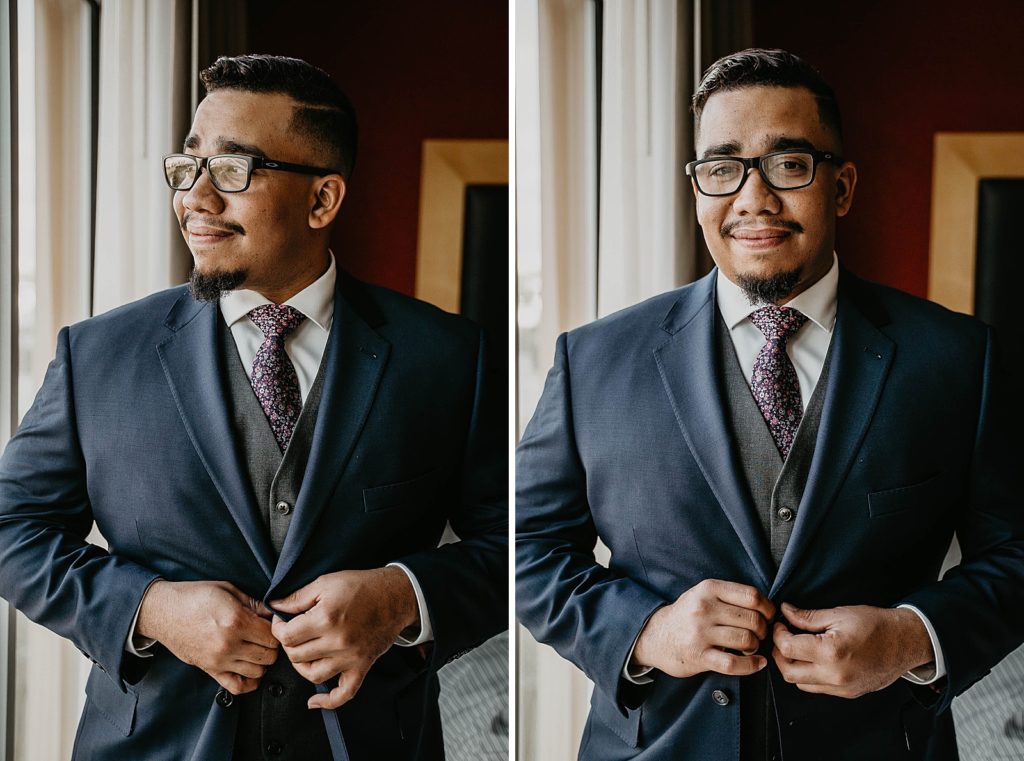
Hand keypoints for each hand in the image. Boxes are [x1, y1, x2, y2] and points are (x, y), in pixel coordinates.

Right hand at [136, 580, 277, 694]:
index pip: (272, 636)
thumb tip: (273, 613)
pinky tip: (250, 669)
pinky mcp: (210, 670)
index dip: (276, 629)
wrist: (163, 611)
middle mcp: (229, 644)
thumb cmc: (195, 596)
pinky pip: (237, 687)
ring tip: (257, 650)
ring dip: (262, 662)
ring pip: (258, 672)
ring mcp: (219, 660)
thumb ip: (254, 603)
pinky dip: (249, 682)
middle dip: (272, 646)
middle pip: (268, 655)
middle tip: (265, 637)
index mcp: (236, 621)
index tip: (271, 624)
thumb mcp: (227, 590)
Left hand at [270, 566, 418, 709]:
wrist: (395, 595)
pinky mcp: (362, 666)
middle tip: (292, 632)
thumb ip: (297, 597)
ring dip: (301, 666)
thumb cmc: (362, 586)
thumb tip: (274, 606)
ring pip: (313, 675)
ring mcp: (350, 657)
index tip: (281, 621)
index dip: (278, 628)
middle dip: (288, 644)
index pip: (287, 636)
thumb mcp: (326, 582)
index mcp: (326, 619)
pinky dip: (327, 702)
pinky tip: (314, 701)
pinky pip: (344, 693)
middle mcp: (337, 641)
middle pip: (296, 656)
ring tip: (302, 653)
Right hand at [631, 579, 774, 677]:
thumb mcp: (702, 594)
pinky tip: (757, 664)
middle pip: (753, 619)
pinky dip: (751, 666)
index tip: (768, 616)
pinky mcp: (699, 655)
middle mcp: (704, 608)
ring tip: (751, 647)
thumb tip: (766, 606)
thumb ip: (729, 595)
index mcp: (708, 589)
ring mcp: (700, 632)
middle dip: (763, 630)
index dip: (768, 608)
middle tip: (759, 635)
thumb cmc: (686, 615)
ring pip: (746, 640)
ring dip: (755, 647)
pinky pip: (733, 663)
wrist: (655, 635)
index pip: (752, 596)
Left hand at [772, 602, 933, 697]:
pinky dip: (807, 675)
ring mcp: (841, 688)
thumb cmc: (875, 624)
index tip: (780, 624)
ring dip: (792, 666)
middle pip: (788, 672)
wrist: (905, 643)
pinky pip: (816, 688)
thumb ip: (807, 616)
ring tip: (797, 646)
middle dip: (779, 653)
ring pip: (800, 683)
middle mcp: (834, 675)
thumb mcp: (839, 614)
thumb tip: (785, 612)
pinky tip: (812, 658)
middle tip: (783, 636)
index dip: (777, 634)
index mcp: (831, 652)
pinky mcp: (847, 693)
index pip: (787, 649)